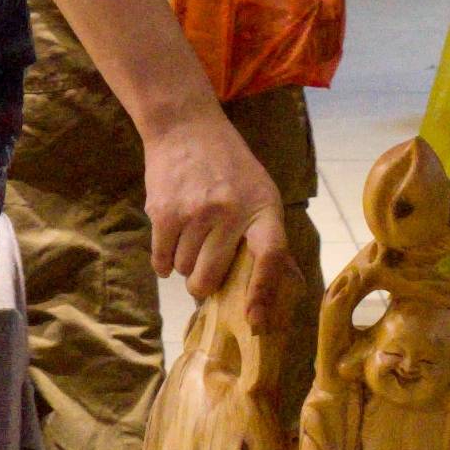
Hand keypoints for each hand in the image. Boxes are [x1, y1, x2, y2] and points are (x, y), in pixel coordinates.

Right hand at [145, 106, 286, 302]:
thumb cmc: (229, 166)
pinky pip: (161, 260)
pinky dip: (163, 262)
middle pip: (211, 276)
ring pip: (183, 269)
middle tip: (204, 274)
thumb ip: (268, 235)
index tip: (255, 321)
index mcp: (263, 208)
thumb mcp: (261, 191)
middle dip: (204, 285)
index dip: (263, 294)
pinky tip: (170, 243)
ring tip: (189, 238)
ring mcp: (195, 212)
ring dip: (184, 264)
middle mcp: (230, 211)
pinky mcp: (164, 212)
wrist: (186, 127)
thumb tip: (287, 285)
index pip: (271, 257)